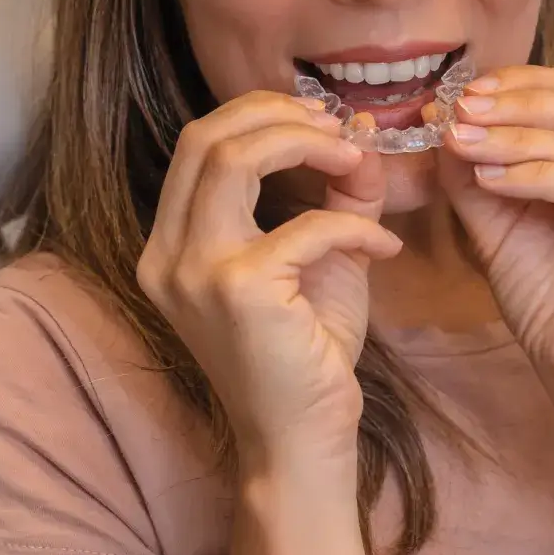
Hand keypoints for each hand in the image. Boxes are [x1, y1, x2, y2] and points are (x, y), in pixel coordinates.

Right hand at [139, 92, 398, 465]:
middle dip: (278, 115)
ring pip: (235, 158)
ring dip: (306, 144)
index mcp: (172, 245)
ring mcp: (195, 272)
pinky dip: (356, 225)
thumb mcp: (322, 261)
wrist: (301, 440)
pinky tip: (385, 247)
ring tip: (357, 159)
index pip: (198, 145)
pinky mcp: (239, 291)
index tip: (320, 121)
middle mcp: (167, 255)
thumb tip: (361, 135)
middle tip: (339, 127)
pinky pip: (308, 226)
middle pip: (206, 137)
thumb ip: (337, 197)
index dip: (260, 115)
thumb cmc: (306, 357)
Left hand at [438, 66, 553, 423]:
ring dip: (515, 139)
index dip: (519, 86)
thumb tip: (446, 122)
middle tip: (457, 111)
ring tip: (462, 143)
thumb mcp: (502, 229)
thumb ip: (478, 177)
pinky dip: (538, 176)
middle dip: (512, 106)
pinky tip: (493, 180)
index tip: (460, 96)